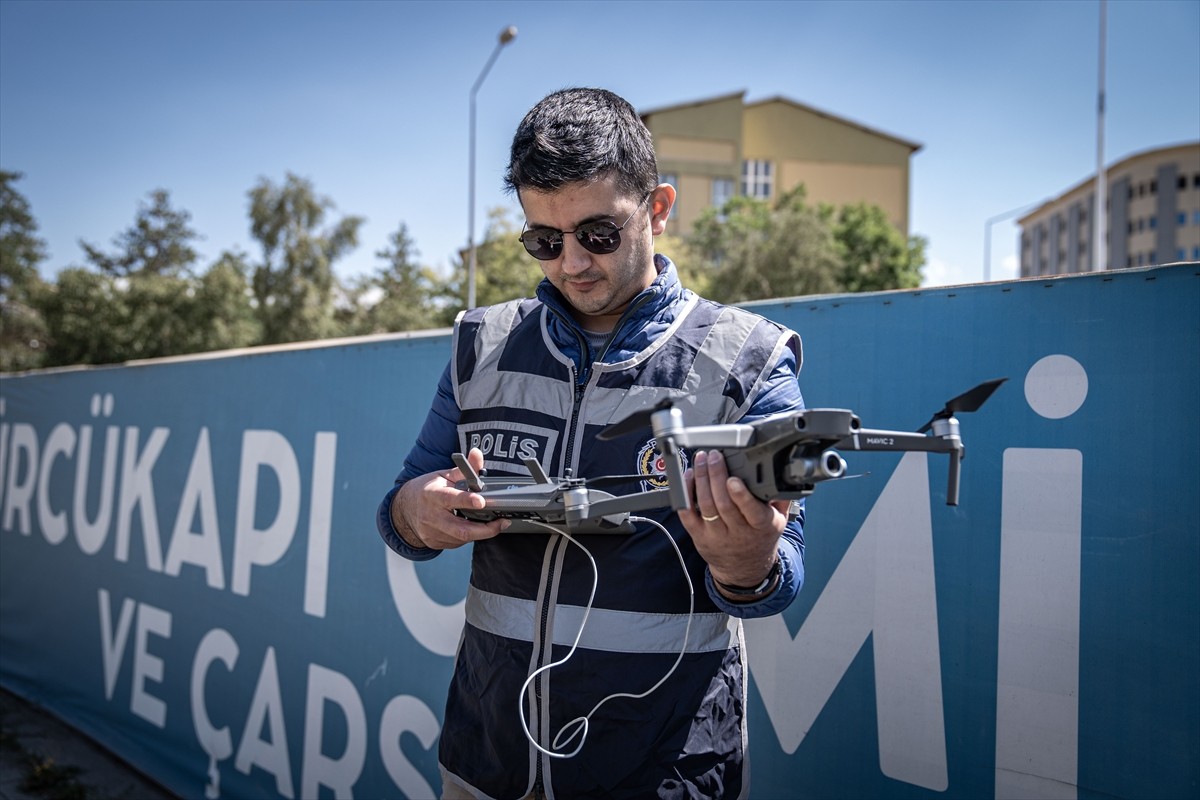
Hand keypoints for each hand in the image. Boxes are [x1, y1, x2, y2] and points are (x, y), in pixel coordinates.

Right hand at [390, 448, 508, 549]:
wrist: (404, 509)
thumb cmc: (427, 490)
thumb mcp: (444, 476)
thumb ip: (464, 469)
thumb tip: (477, 454)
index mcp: (432, 495)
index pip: (450, 498)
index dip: (466, 500)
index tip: (481, 501)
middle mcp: (431, 516)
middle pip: (460, 529)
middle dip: (485, 529)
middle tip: (502, 523)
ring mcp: (432, 532)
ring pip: (461, 538)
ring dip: (479, 532)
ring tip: (490, 523)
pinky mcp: (435, 543)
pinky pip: (457, 543)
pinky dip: (467, 536)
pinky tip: (471, 527)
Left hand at [679, 450, 790, 589]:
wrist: (745, 569)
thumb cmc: (760, 538)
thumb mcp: (779, 521)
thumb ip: (781, 498)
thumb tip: (784, 474)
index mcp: (761, 526)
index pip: (751, 511)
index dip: (740, 494)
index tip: (733, 479)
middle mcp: (738, 532)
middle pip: (723, 503)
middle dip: (716, 476)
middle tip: (714, 456)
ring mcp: (716, 535)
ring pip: (706, 505)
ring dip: (701, 479)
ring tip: (702, 460)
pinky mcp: (699, 536)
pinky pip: (688, 513)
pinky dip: (686, 493)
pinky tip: (689, 477)